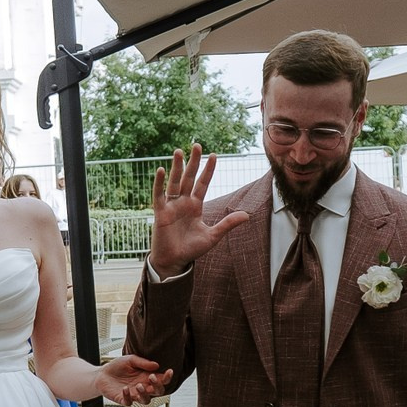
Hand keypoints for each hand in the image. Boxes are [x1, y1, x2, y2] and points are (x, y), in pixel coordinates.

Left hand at [94, 355, 173, 406]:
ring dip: (145, 394)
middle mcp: (143, 387)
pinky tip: (125, 388)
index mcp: (146, 377)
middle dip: (157, 386)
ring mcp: (134, 394)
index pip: (161, 380)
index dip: (167, 377)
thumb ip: (143, 363)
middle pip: (158, 392)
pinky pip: (129, 402)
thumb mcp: (130, 360)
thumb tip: (156, 365)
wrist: (101, 374)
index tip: (169, 371)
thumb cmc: (117, 367)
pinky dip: (128, 396)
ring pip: (146, 401)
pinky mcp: (123, 399)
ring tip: (138, 385)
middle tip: (151, 377)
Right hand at [147, 145, 251, 279]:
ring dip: (176, 167)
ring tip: (179, 151)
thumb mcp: (212, 236)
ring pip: (174, 182)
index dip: (208, 170)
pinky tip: (161, 170)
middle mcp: (183, 202)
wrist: (174, 262)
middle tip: (197, 144)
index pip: (203, 184)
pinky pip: (159, 195)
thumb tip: (247, 215)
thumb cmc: (191, 249)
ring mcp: (171, 206)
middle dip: (193, 162)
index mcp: (195, 206)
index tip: (214, 155)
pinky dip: (159, 183)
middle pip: (188, 178)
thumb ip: (228, 224)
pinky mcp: (160, 213)